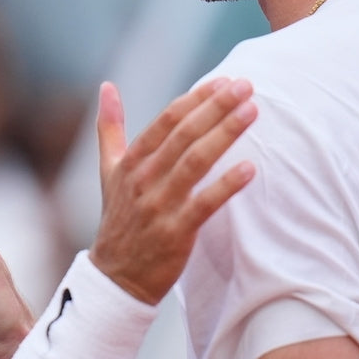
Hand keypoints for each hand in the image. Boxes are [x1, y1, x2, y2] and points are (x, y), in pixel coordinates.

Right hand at [90, 78, 256, 304]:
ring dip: (224, 134)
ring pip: (195, 163)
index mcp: (131, 162)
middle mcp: (143, 179)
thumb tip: (106, 86)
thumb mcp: (108, 171)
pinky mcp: (175, 233)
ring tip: (251, 112)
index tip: (223, 81)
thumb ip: (109, 127)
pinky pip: (204, 204)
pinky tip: (249, 168)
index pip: (165, 121)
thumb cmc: (119, 219)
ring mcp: (158, 206)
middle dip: (216, 107)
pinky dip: (226, 186)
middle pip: (183, 135)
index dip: (195, 99)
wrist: (116, 277)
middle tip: (245, 86)